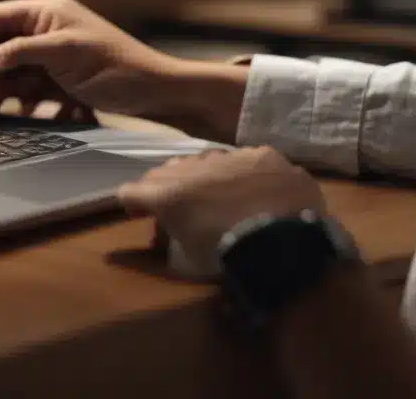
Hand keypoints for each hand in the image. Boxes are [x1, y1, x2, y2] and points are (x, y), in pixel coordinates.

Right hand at [0, 0, 188, 120]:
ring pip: (7, 73)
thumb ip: (22, 52)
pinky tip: (16, 116)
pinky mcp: (57, 82)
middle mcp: (42, 31)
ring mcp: (49, 58)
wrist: (159, 94)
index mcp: (43, 12)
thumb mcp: (67, 54)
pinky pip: (25, 91)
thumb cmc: (120, 67)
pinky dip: (18, 103)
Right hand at [117, 147, 327, 264]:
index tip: (140, 215)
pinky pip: (247, 161)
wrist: (284, 241)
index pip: (131, 190)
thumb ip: (171, 243)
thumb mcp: (187, 261)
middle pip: (168, 171)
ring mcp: (230, 156)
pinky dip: (246, 175)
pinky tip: (259, 192)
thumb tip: (167, 237)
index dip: (133, 204)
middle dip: (169, 188)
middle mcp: (194, 167)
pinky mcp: (263, 154)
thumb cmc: (227, 257)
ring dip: (207, 177)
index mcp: (168, 194)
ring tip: (223, 199)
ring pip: (208, 161)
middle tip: (182, 209)